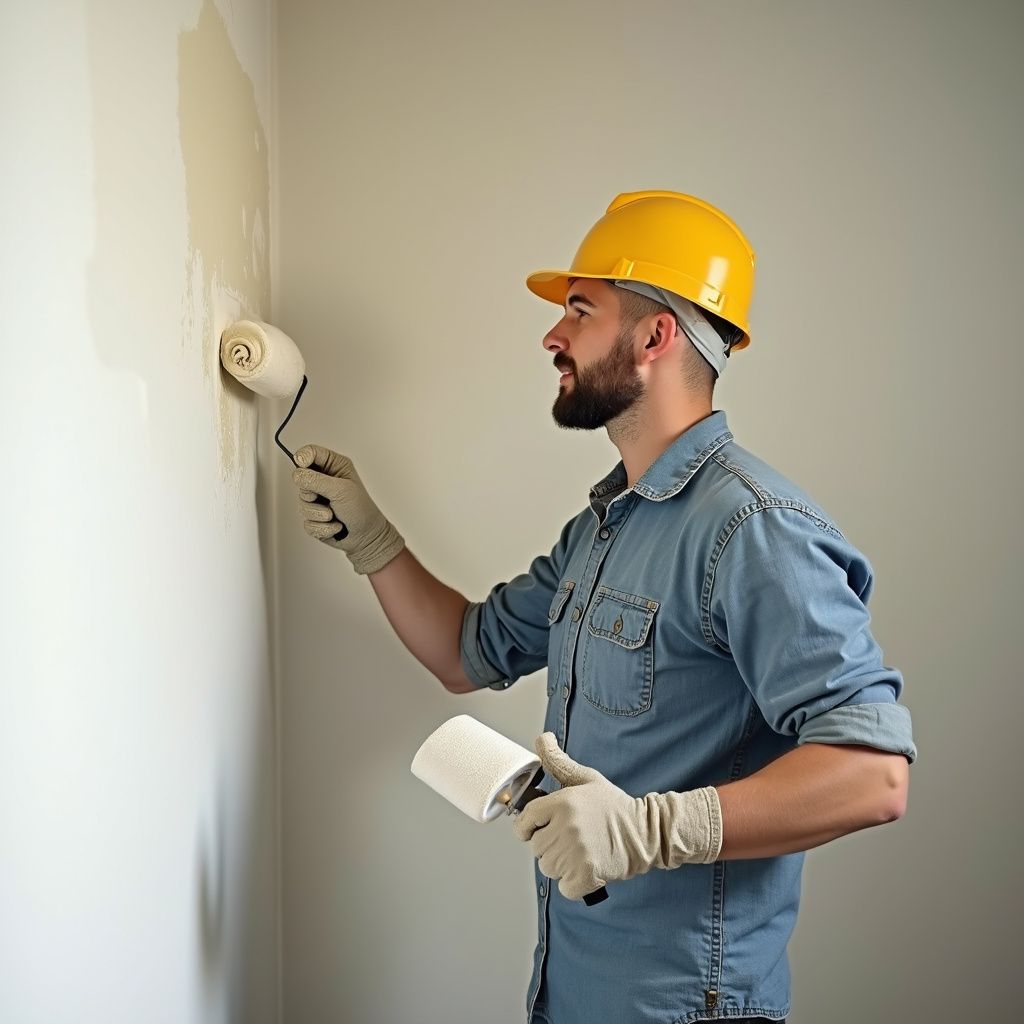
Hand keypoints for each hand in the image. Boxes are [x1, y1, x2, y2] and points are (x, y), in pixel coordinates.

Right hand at [291, 444, 404, 574]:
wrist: (366, 536)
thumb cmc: (361, 509)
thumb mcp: (341, 490)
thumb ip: (317, 480)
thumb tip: (298, 474)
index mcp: (334, 466)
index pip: (310, 453)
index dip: (302, 457)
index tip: (301, 464)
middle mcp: (324, 480)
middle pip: (300, 479)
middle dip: (313, 493)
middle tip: (329, 498)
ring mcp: (317, 498)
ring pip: (302, 503)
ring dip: (320, 513)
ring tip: (335, 514)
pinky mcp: (313, 516)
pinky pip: (306, 521)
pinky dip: (322, 526)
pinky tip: (334, 524)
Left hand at [512, 733, 722, 900]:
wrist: (645, 832)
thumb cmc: (613, 806)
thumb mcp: (585, 778)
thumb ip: (558, 761)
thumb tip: (541, 738)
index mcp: (562, 802)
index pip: (524, 821)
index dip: (527, 828)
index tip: (536, 829)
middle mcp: (566, 826)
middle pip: (536, 848)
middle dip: (550, 846)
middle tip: (573, 838)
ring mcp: (576, 852)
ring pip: (548, 868)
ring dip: (562, 865)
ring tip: (582, 851)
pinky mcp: (587, 875)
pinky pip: (565, 887)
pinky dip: (574, 883)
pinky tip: (588, 867)